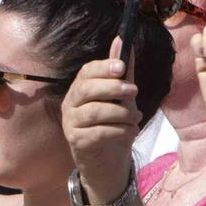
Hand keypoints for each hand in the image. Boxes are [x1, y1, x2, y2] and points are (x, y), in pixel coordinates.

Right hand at [60, 44, 140, 199]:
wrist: (108, 165)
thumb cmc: (114, 128)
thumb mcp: (121, 99)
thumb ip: (122, 73)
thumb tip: (123, 40)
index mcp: (79, 90)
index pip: (86, 72)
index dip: (103, 67)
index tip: (121, 67)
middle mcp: (70, 105)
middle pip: (87, 89)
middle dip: (113, 87)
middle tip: (133, 91)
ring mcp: (71, 124)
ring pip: (96, 111)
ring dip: (122, 113)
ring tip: (135, 118)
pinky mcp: (77, 143)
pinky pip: (100, 132)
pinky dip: (120, 130)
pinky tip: (130, 131)